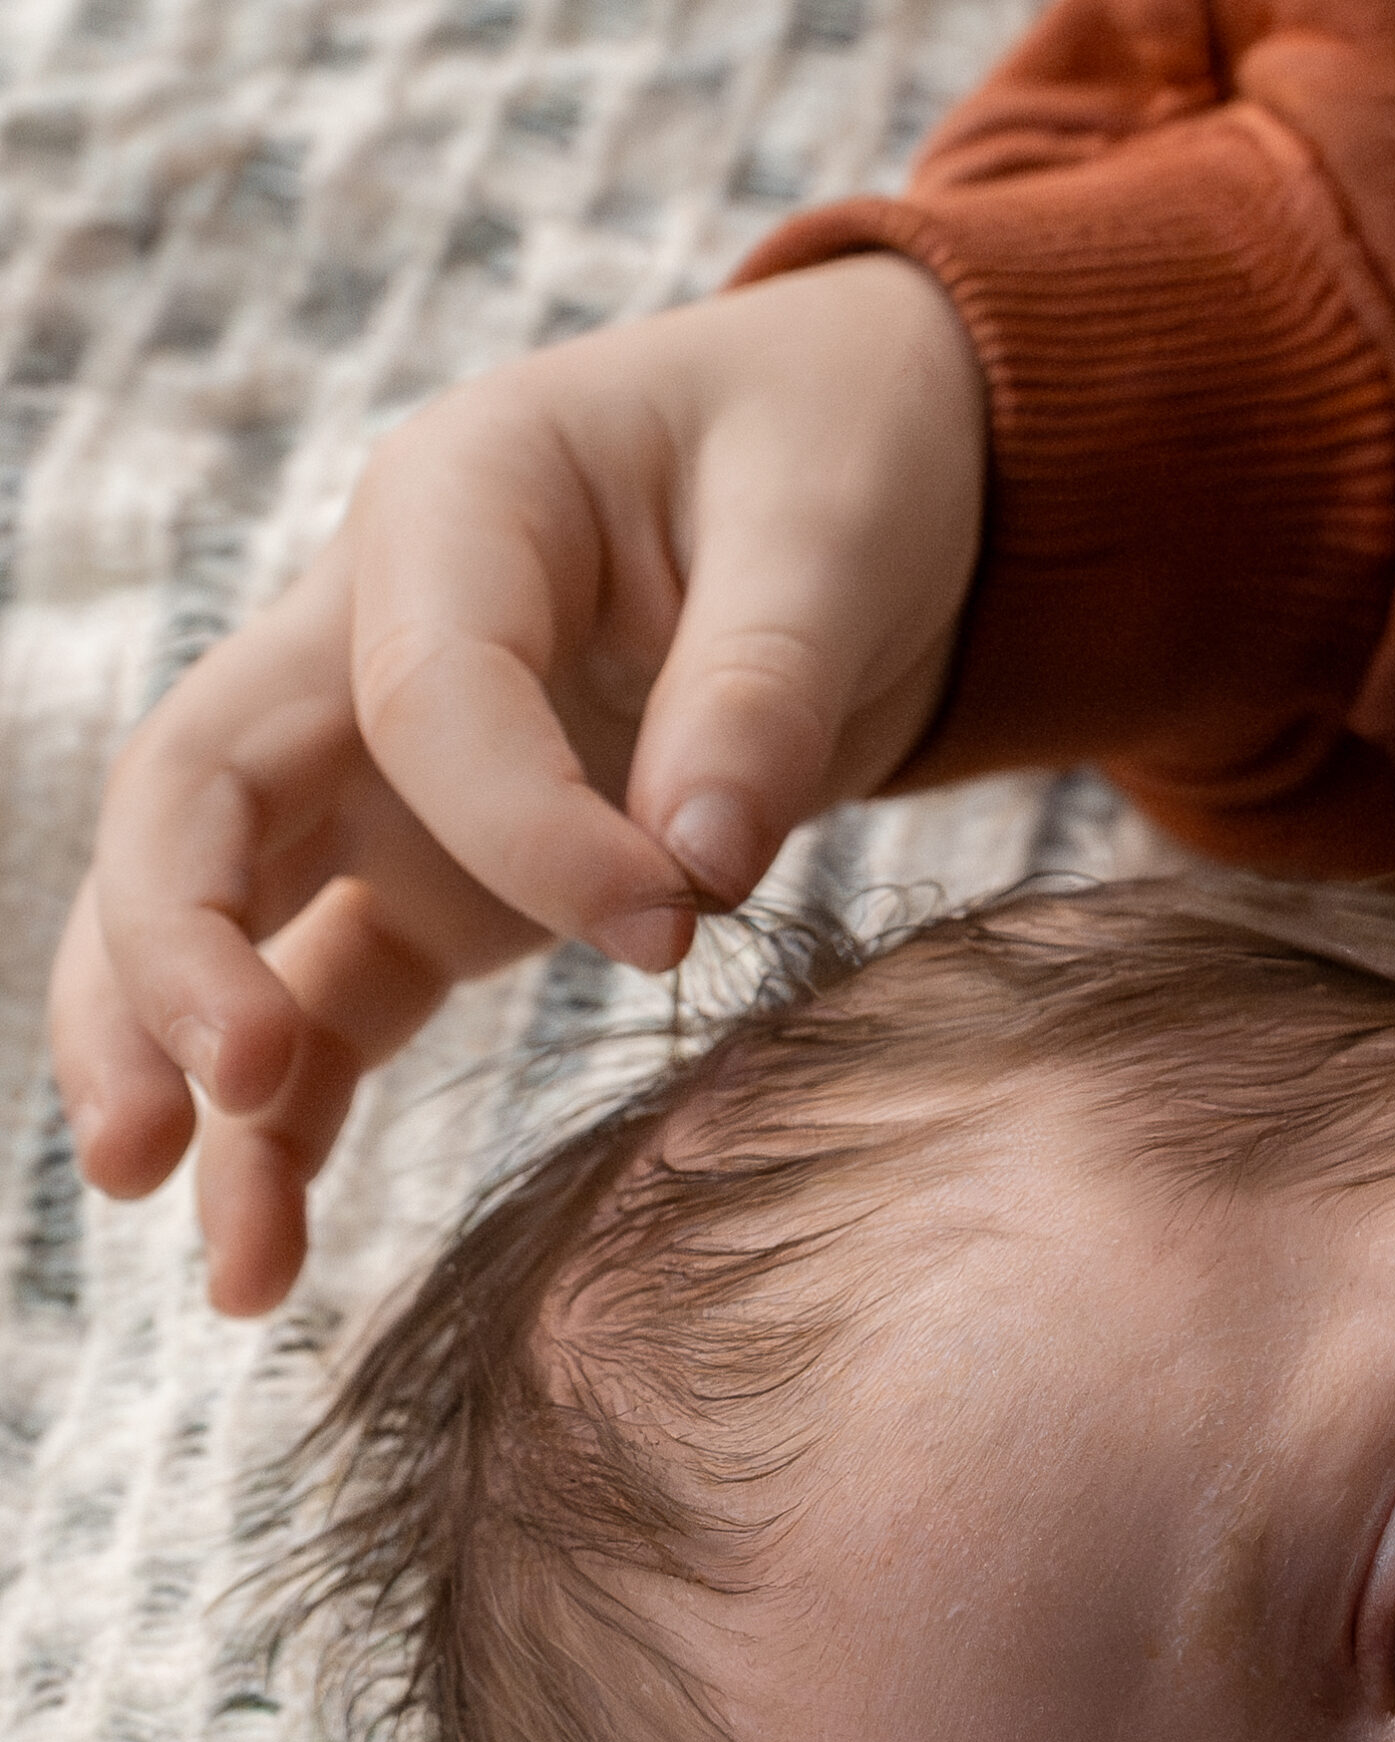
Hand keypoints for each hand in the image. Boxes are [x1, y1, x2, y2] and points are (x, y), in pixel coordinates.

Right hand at [49, 252, 985, 1313]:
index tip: (673, 928)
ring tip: (228, 1259)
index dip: (526, 830)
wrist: (847, 482)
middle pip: (196, 792)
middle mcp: (366, 639)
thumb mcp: (832, 528)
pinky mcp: (430, 878)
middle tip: (225, 1094)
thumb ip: (766, 684)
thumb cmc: (833, 461)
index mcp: (457, 505)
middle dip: (179, 948)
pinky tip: (272, 1247)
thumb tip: (697, 869)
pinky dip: (293, 1115)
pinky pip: (327, 994)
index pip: (420, 694)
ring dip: (189, 1071)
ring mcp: (383, 774)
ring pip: (217, 914)